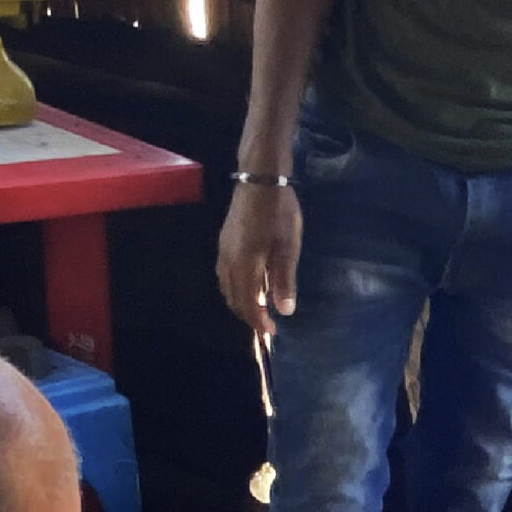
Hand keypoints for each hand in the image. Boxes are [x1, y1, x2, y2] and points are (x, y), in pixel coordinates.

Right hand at [218, 182, 302, 339]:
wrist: (260, 178)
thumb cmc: (278, 212)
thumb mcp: (288, 247)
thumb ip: (285, 280)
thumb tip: (285, 311)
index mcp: (244, 266)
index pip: (248, 304)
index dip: (258, 322)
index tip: (271, 332)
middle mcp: (228, 262)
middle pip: (234, 299)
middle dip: (249, 315)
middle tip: (266, 324)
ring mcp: (223, 251)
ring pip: (227, 287)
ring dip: (241, 301)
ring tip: (259, 307)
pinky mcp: (224, 242)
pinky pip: (225, 274)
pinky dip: (236, 287)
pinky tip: (250, 283)